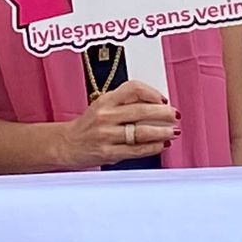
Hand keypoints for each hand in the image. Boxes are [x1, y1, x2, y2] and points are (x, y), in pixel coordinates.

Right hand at [53, 79, 177, 169]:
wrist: (66, 144)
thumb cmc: (88, 125)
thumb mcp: (103, 105)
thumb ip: (125, 103)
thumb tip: (156, 103)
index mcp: (105, 100)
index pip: (133, 88)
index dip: (152, 93)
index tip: (163, 99)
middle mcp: (105, 116)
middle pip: (141, 111)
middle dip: (163, 113)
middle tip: (175, 115)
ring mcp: (106, 135)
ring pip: (141, 132)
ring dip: (162, 132)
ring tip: (173, 132)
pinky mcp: (108, 153)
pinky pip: (136, 150)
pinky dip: (152, 148)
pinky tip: (161, 145)